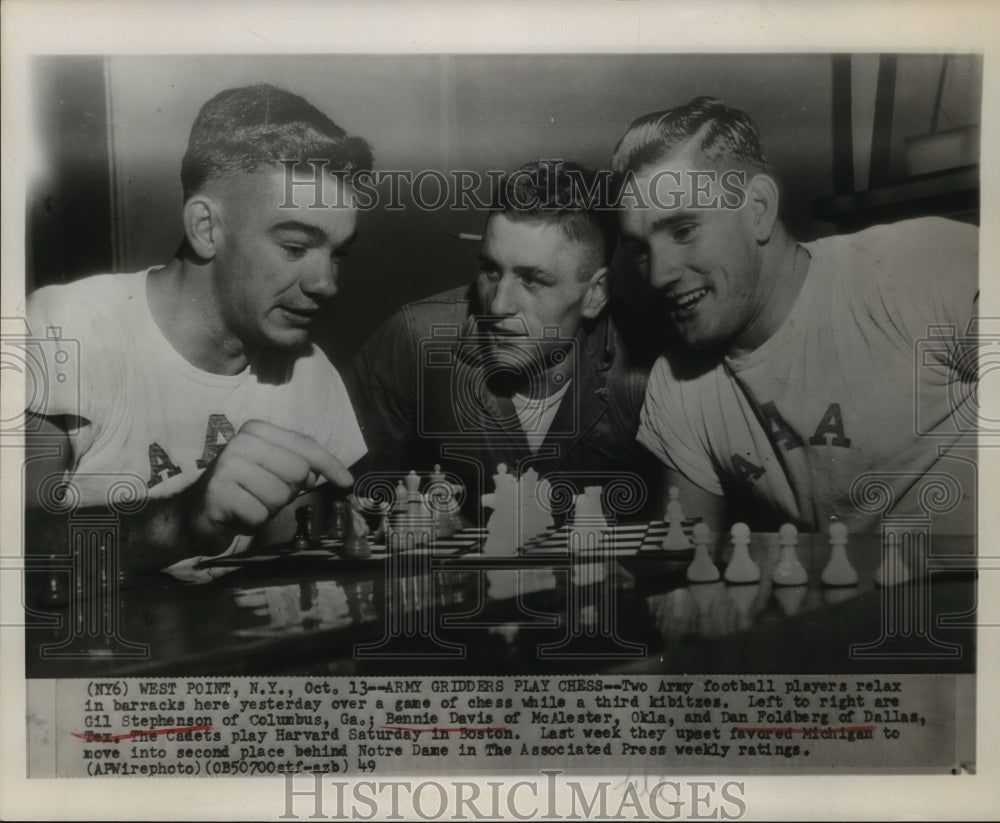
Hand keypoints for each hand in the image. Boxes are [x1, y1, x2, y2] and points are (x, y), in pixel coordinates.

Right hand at [185, 420, 352, 542]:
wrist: (198, 513)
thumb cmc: (245, 491)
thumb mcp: (276, 473)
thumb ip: (304, 468)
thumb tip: (339, 476)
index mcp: (257, 430)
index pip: (305, 446)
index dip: (330, 465)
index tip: (347, 482)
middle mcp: (241, 441)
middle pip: (297, 472)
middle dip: (289, 491)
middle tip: (266, 494)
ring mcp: (227, 464)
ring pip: (280, 495)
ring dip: (270, 508)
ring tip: (251, 503)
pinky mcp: (218, 491)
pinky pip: (260, 514)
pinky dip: (254, 521)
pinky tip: (239, 514)